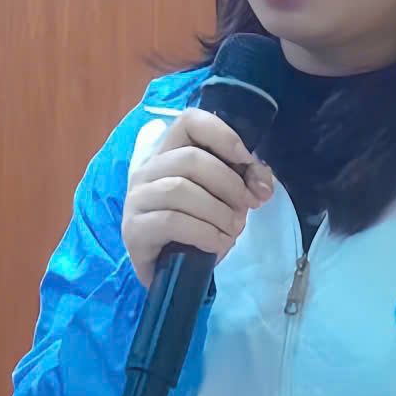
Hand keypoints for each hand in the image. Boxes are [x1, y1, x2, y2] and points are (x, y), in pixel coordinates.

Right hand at [120, 108, 274, 285]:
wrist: (173, 273)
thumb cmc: (198, 228)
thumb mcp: (226, 199)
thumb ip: (246, 182)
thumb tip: (261, 186)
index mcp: (169, 153)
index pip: (189, 121)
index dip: (222, 134)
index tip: (246, 160)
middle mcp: (146, 170)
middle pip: (191, 159)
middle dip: (229, 183)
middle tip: (246, 206)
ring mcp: (136, 199)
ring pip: (180, 189)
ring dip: (218, 211)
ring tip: (233, 229)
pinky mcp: (133, 230)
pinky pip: (171, 221)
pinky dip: (204, 233)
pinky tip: (218, 243)